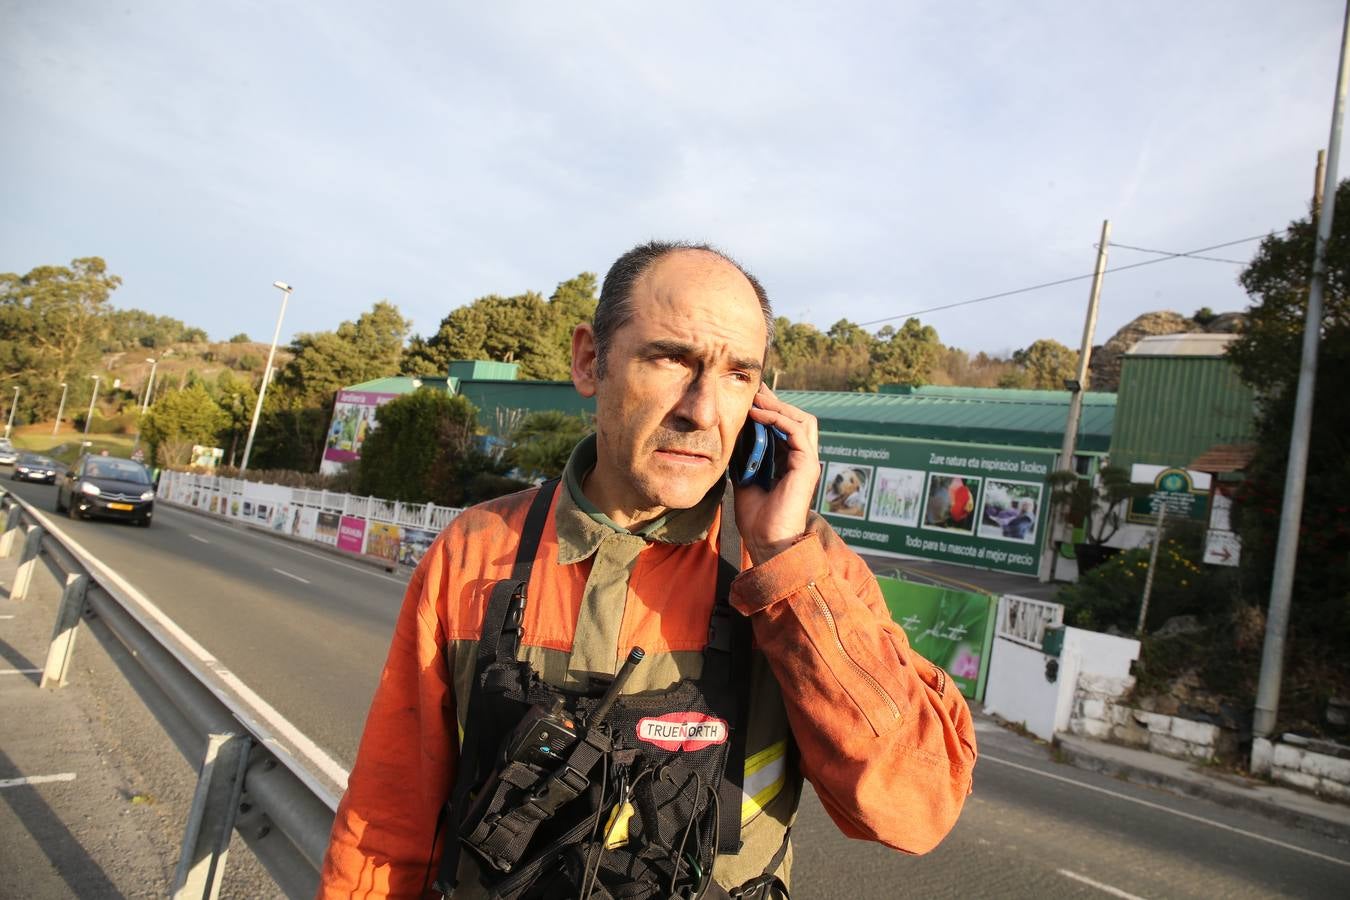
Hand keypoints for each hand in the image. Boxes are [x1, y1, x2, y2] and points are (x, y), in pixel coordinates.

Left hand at [733, 384, 819, 564]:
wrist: (767, 542)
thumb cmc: (757, 519)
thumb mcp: (745, 480)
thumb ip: (745, 459)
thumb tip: (731, 437)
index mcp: (790, 464)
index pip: (786, 427)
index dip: (771, 410)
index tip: (751, 397)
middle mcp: (802, 460)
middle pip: (798, 419)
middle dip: (777, 402)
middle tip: (755, 391)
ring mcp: (807, 462)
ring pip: (802, 420)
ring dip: (778, 407)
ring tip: (756, 399)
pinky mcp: (807, 466)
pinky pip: (796, 431)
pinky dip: (777, 418)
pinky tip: (757, 415)